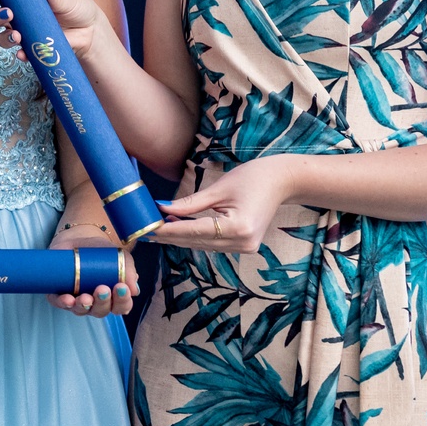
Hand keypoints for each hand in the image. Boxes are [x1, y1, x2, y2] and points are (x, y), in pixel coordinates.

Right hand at [0, 0, 105, 61]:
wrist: (91, 31)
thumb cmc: (77, 9)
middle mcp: (17, 15)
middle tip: (8, 14)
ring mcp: (23, 33)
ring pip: (1, 36)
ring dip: (4, 36)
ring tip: (17, 35)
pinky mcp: (32, 49)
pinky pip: (20, 53)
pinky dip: (19, 53)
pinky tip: (23, 53)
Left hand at [45, 227, 138, 317]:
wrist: (78, 239)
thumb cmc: (101, 251)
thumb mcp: (118, 256)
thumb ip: (128, 270)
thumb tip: (134, 289)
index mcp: (112, 297)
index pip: (120, 307)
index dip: (123, 302)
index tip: (122, 288)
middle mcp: (95, 303)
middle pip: (101, 311)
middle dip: (102, 302)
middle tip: (103, 289)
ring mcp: (77, 301)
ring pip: (81, 310)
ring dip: (84, 305)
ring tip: (86, 296)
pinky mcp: (59, 295)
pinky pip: (60, 304)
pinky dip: (64, 303)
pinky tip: (68, 299)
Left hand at [151, 155, 296, 253]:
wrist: (282, 181)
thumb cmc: (253, 178)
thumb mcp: (218, 188)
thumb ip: (190, 203)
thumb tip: (162, 209)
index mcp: (237, 228)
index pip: (194, 231)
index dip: (168, 230)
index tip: (147, 229)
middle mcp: (242, 243)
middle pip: (196, 241)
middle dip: (170, 236)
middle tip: (145, 230)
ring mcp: (245, 248)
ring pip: (202, 245)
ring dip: (180, 237)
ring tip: (157, 228)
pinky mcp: (244, 246)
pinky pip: (212, 243)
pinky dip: (195, 236)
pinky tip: (178, 228)